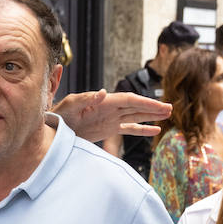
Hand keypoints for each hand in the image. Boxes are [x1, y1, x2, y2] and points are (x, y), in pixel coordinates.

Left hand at [52, 89, 171, 142]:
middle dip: (153, 108)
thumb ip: (87, 98)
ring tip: (168, 115)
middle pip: (136, 107)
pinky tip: (155, 131)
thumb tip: (104, 92)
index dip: (146, 103)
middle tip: (171, 108)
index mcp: (104, 101)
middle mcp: (110, 109)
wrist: (51, 128)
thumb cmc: (58, 114)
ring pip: (135, 117)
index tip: (160, 106)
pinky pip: (128, 129)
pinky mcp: (107, 130)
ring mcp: (110, 119)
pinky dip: (142, 130)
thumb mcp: (70, 105)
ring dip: (151, 116)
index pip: (129, 100)